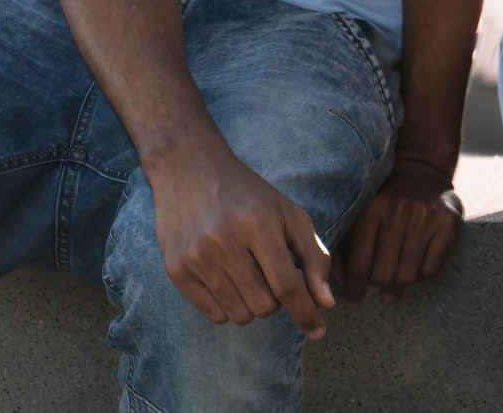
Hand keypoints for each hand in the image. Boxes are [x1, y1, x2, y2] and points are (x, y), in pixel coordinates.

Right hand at [148, 146, 335, 337]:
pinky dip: (229, 306)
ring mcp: (197, 258)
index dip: (306, 313)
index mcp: (258, 224)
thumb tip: (326, 303)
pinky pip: (214, 314)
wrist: (191, 171)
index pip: (287, 286)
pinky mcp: (176, 270)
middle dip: (278, 301)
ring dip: (253, 305)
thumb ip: (314, 257)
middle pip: (264, 306)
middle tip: (272, 275)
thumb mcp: (290, 215)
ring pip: (240, 315)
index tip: (318, 332)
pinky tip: (228, 278)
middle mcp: (224, 242)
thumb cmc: (250, 195)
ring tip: (250, 274)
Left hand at [341, 156, 464, 302]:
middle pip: (383, 275)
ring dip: (400, 283)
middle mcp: (399, 211)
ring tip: (396, 276)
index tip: (355, 296)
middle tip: (378, 281)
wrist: (422, 174)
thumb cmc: (383, 203)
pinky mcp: (448, 224)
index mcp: (371, 210)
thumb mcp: (359, 215)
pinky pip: (430, 271)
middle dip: (378, 284)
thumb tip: (335, 285)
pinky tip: (416, 263)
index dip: (354, 289)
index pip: (359, 266)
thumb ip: (343, 247)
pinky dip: (421, 274)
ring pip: (407, 277)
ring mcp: (426, 217)